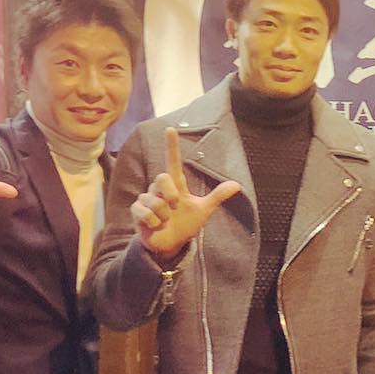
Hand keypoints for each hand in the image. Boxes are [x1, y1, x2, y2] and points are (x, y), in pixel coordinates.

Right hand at [132, 127, 241, 264]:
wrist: (172, 244)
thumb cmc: (186, 224)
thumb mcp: (203, 210)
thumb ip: (217, 196)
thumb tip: (237, 185)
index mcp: (176, 185)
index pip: (173, 162)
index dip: (172, 146)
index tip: (170, 129)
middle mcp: (160, 189)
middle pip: (162, 178)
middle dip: (170, 194)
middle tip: (174, 207)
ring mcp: (147, 199)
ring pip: (154, 200)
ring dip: (163, 215)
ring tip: (165, 221)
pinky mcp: (137, 211)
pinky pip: (144, 211)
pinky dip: (153, 221)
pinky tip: (155, 225)